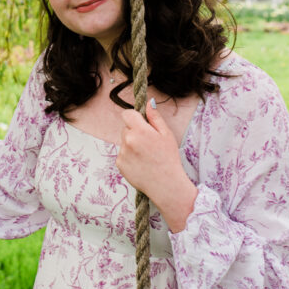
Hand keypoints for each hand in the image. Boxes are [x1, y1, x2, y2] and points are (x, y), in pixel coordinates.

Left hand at [116, 100, 197, 232]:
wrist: (166, 185)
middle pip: (126, 128)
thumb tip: (149, 103)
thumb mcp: (166, 135)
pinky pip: (122, 154)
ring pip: (124, 142)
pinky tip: (141, 163)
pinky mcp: (119, 164)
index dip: (134, 117)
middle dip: (134, 132)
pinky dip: (129, 157)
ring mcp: (122, 153)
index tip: (140, 123)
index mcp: (140, 131)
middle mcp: (128, 141)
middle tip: (148, 143)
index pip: (127, 114)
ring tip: (146, 156)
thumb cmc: (169, 159)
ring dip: (131, 145)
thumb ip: (155, 117)